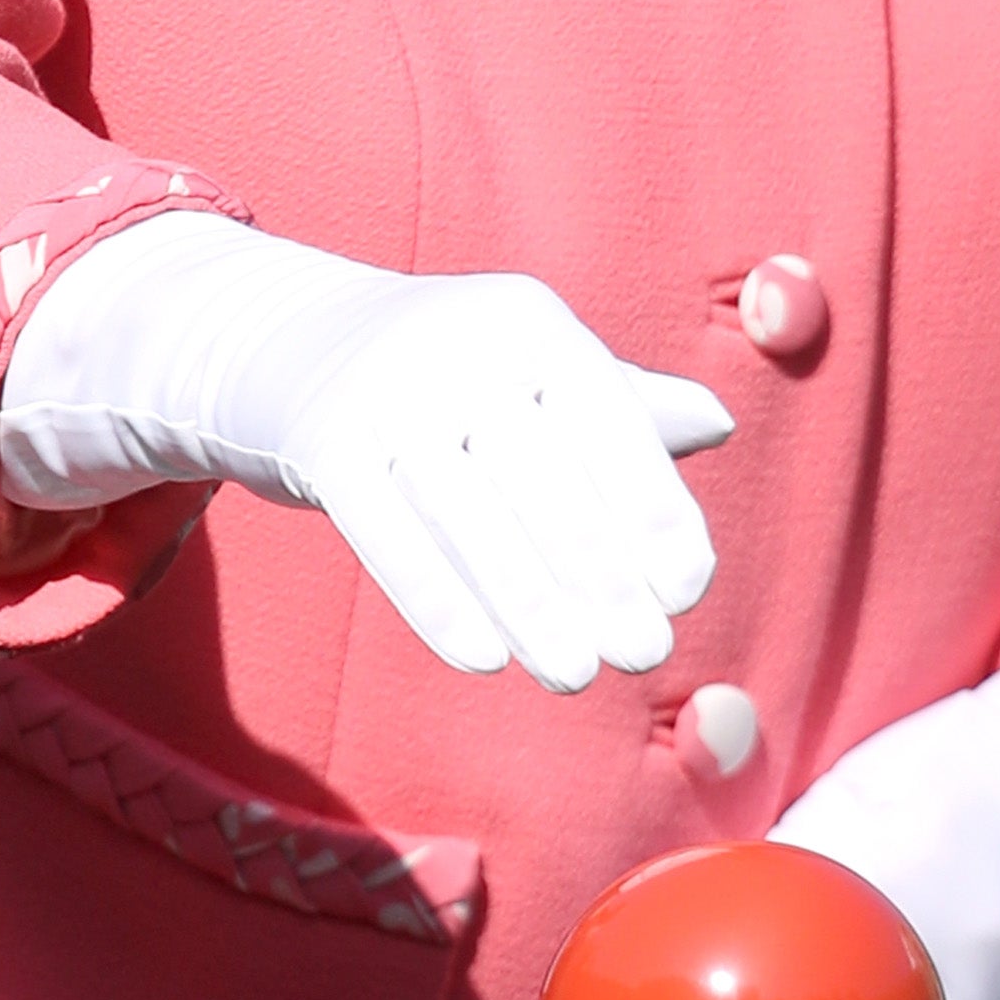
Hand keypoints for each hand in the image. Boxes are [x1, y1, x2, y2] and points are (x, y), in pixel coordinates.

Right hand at [0, 206, 730, 691]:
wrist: (282, 340)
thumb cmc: (441, 373)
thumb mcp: (528, 369)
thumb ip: (619, 404)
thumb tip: (718, 422)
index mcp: (531, 323)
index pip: (611, 425)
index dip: (653, 511)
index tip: (688, 590)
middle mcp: (462, 345)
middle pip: (545, 481)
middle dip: (601, 577)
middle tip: (645, 655)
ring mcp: (384, 389)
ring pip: (471, 518)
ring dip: (530, 605)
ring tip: (575, 675)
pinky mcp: (321, 440)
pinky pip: (387, 535)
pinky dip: (438, 601)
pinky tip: (485, 660)